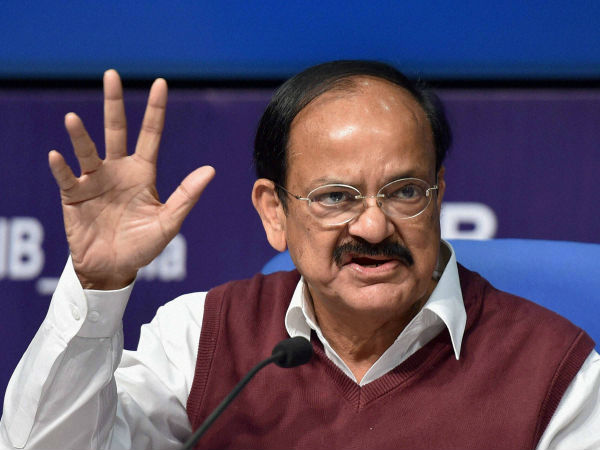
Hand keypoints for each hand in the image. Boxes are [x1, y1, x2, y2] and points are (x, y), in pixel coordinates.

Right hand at [49, 70, 214, 289]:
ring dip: (80, 136)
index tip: (161, 83)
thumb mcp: (168, 223)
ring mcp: (94, 181)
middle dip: (114, 103)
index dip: (155, 110)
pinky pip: (65, 178)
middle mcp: (118, 170)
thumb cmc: (143, 246)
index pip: (151, 135)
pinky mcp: (73, 196)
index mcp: (143, 173)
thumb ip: (186, 196)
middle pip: (116, 130)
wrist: (114, 268)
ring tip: (73, 119)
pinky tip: (57, 156)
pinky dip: (61, 168)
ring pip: (87, 150)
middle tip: (112, 74)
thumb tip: (210, 170)